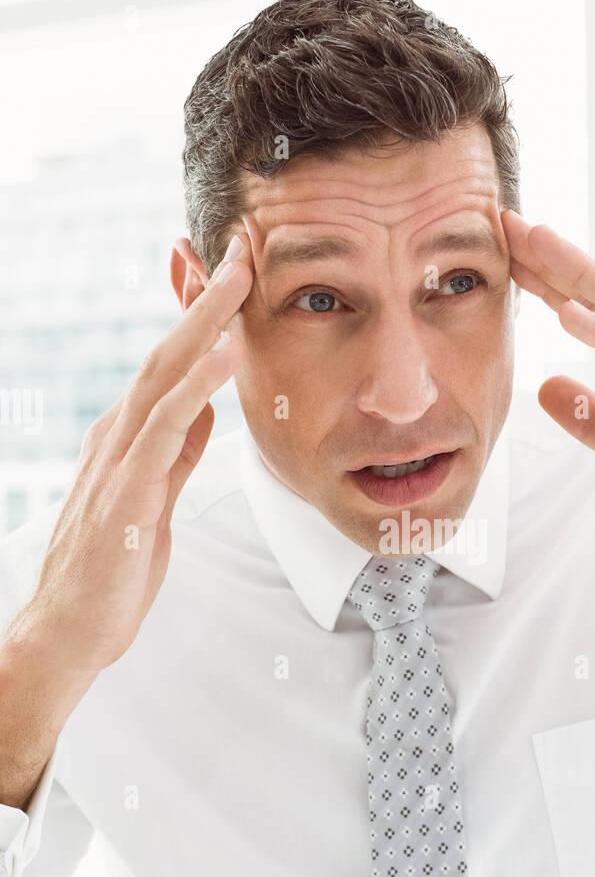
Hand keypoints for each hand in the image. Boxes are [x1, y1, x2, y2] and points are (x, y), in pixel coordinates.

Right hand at [4, 234, 252, 676]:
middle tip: (242, 246)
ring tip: (238, 277)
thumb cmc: (113, 570)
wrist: (70, 629)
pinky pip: (165, 429)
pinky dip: (195, 386)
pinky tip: (222, 355)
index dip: (201, 315)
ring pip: (163, 375)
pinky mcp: (128, 493)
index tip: (233, 271)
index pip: (170, 362)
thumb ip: (178, 453)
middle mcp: (119, 435)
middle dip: (206, 297)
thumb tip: (206, 411)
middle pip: (167, 352)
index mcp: (129, 437)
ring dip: (203, 322)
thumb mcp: (158, 499)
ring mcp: (119, 460)